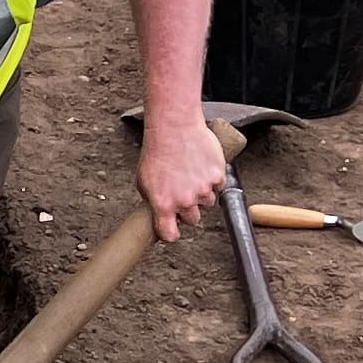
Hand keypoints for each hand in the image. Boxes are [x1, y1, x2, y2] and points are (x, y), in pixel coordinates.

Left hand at [139, 115, 231, 240]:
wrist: (174, 128)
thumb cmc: (157, 151)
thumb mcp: (143, 181)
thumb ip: (153, 201)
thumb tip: (158, 214)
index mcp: (163, 204)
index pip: (170, 234)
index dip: (171, 233)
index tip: (172, 230)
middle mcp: (184, 200)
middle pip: (193, 219)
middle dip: (189, 210)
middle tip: (183, 193)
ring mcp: (203, 189)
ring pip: (207, 202)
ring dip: (201, 193)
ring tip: (191, 174)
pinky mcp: (217, 177)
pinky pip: (218, 186)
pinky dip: (213, 179)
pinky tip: (201, 167)